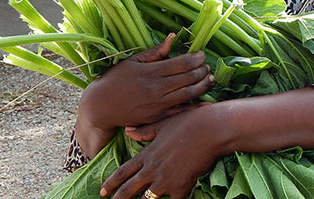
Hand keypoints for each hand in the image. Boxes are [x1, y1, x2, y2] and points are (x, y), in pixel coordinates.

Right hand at [75, 34, 214, 157]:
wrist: (100, 107)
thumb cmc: (115, 80)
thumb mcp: (132, 61)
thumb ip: (155, 52)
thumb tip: (173, 37)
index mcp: (151, 72)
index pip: (181, 63)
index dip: (196, 58)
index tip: (202, 54)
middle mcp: (156, 89)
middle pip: (188, 78)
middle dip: (202, 70)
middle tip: (207, 65)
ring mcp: (157, 105)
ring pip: (188, 95)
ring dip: (202, 86)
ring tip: (210, 78)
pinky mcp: (157, 118)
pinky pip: (180, 112)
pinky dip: (194, 106)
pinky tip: (203, 100)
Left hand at [100, 105, 220, 198]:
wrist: (211, 129)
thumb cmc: (189, 122)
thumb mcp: (164, 124)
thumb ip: (145, 131)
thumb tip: (128, 131)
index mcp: (148, 154)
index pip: (124, 171)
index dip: (112, 182)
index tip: (103, 190)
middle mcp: (153, 169)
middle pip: (130, 189)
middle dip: (119, 198)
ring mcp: (166, 180)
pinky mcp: (181, 187)